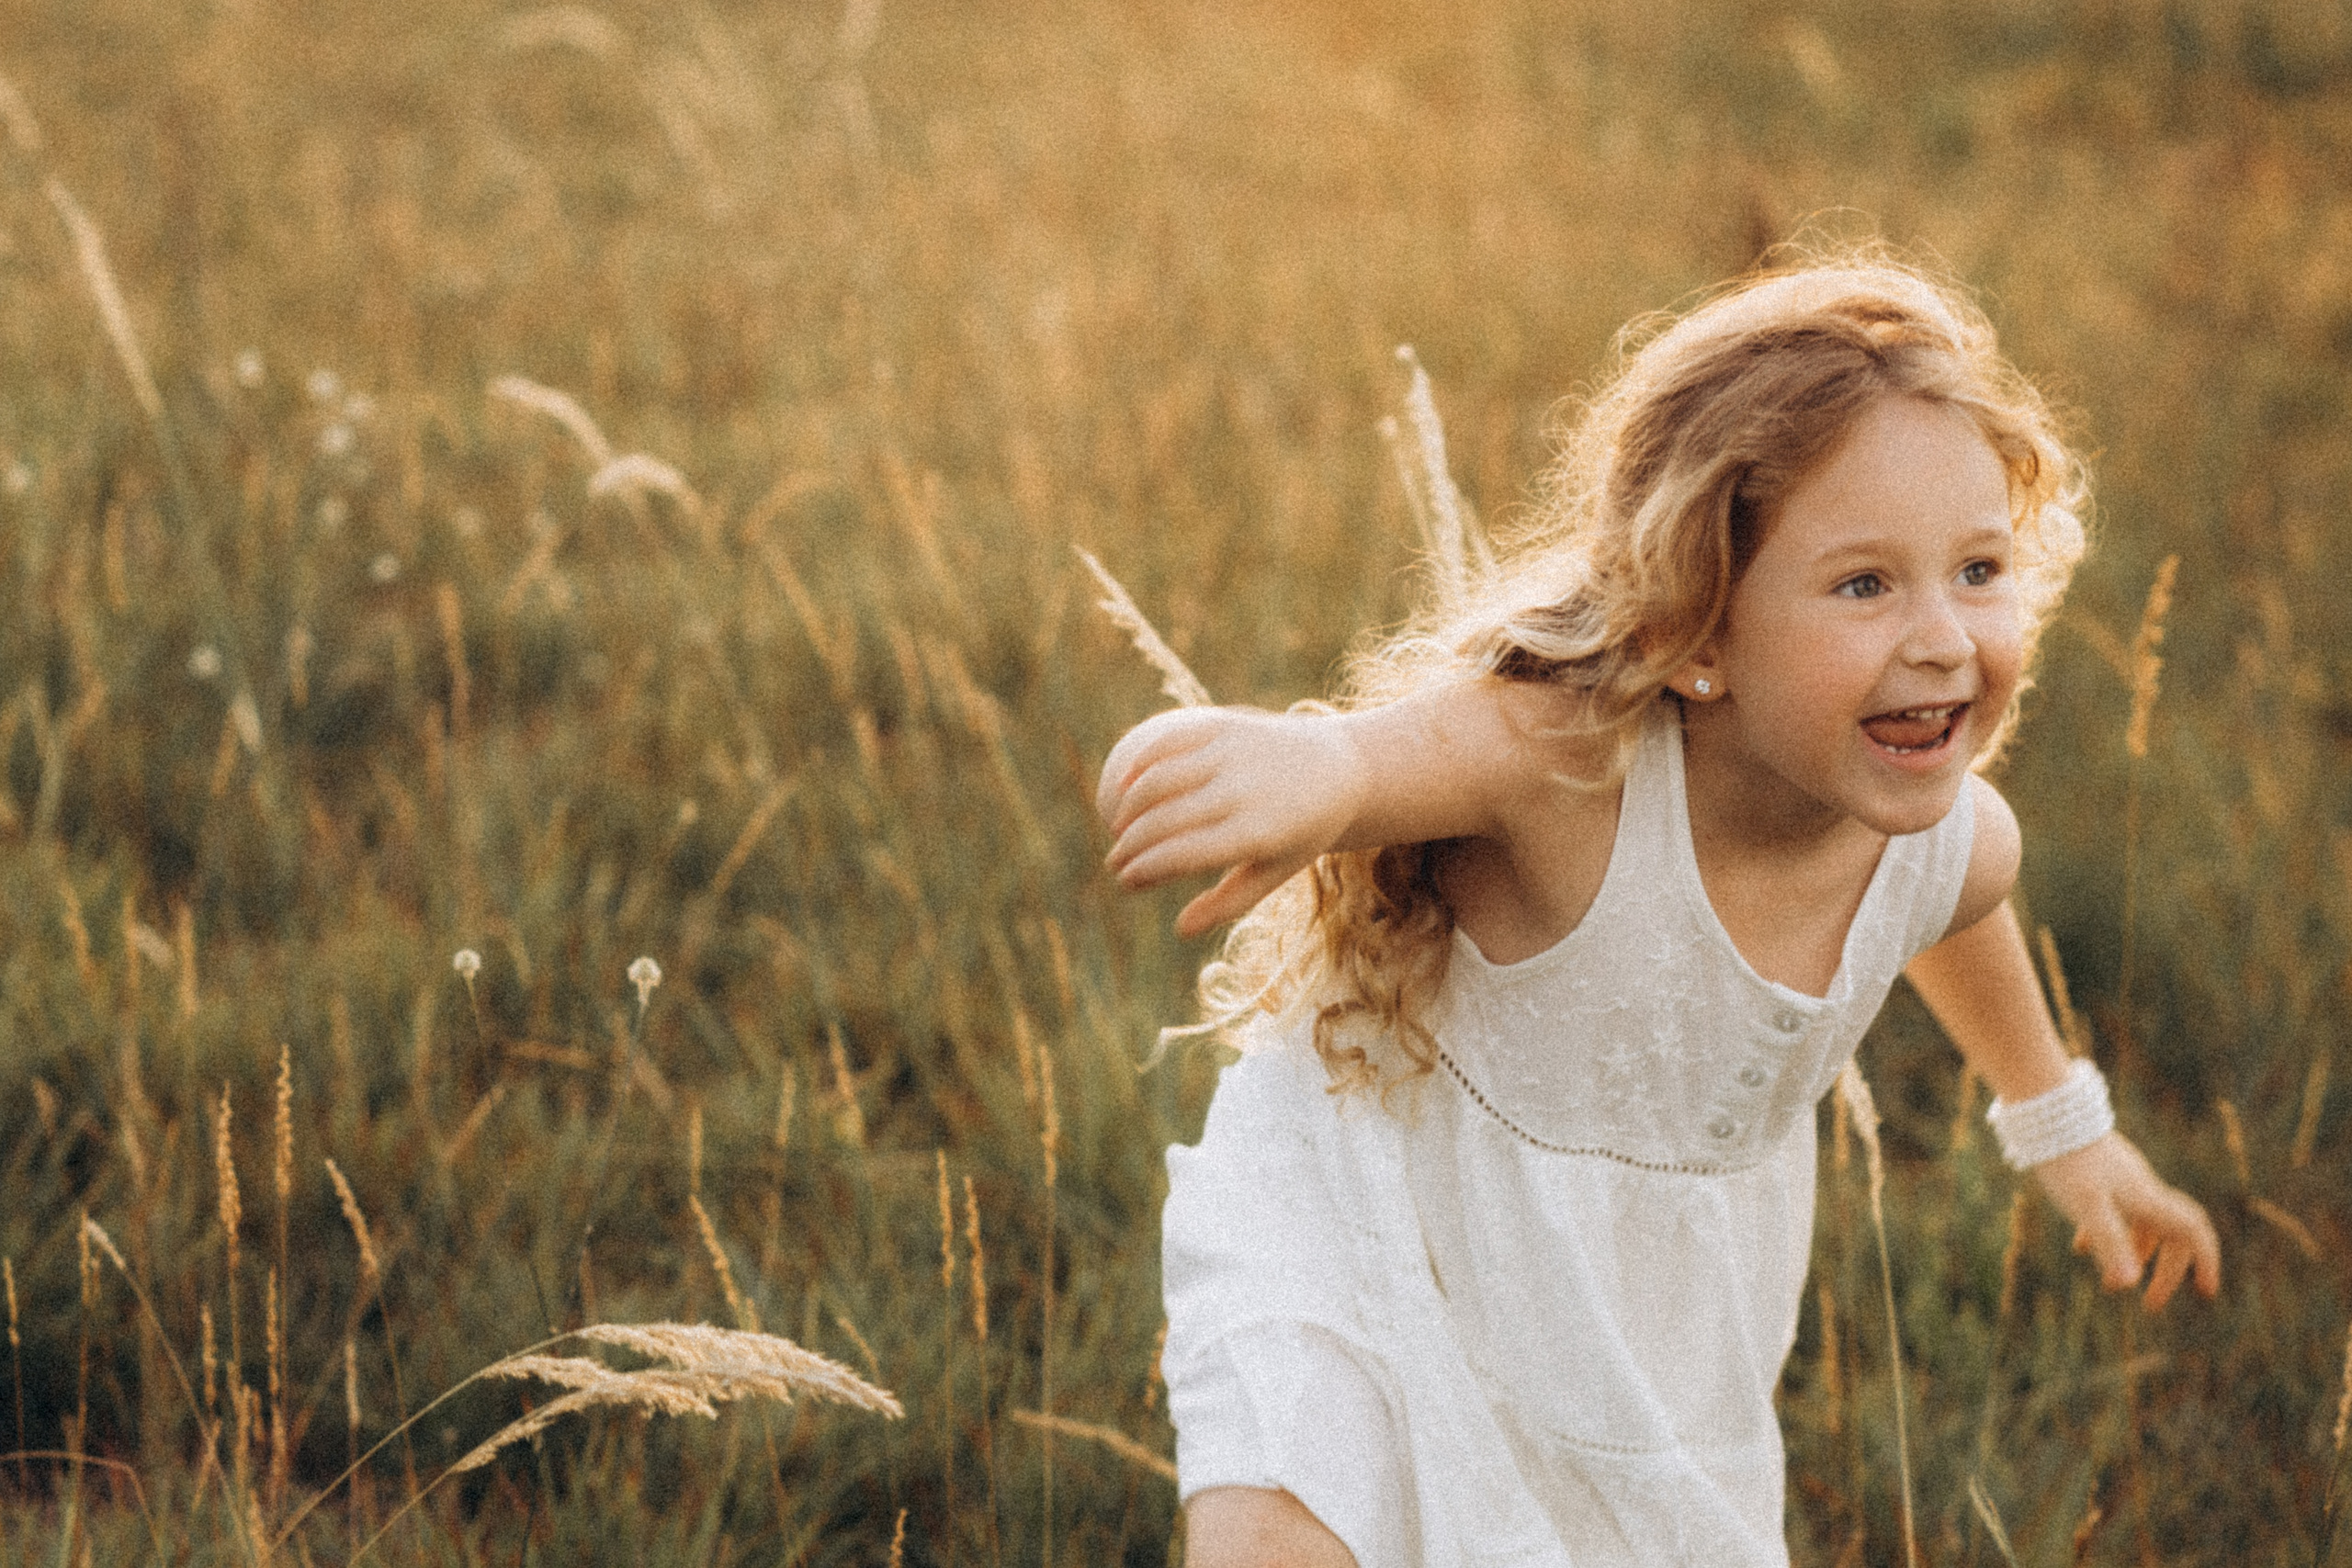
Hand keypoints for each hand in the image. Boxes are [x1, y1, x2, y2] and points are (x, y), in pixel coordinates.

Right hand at [1097, 706, 1364, 936]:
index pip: (1180, 855)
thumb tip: (1180, 929)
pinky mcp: (1227, 725)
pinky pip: (1168, 742)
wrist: (1339, 767)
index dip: (1143, 870)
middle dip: (1128, 847)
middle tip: (1116, 864)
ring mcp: (1233, 753)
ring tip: (1119, 831)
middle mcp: (1243, 790)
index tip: (1125, 882)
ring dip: (1127, 808)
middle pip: (1163, 821)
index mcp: (1257, 833)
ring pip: (1158, 779)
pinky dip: (1140, 764)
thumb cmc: (1300, 831)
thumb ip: (1229, 903)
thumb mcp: (1275, 872)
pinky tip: (1122, 787)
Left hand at [2031, 1132, 2220, 1310]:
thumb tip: (2129, 1283)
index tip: (2205, 1292)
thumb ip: (2109, 1242)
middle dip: (2166, 1271)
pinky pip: (2113, 1209)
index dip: (2206, 1261)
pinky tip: (2080, 1248)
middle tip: (2150, 1305)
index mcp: (2149, 1199)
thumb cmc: (2068, 1158)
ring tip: (2114, 1285)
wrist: (2047, 1109)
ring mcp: (2121, 1180)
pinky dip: (2105, 1233)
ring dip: (2134, 1255)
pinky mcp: (2098, 1172)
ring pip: (2142, 1224)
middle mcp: (2143, 1189)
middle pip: (2172, 1235)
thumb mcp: (2087, 1205)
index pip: (2194, 1232)